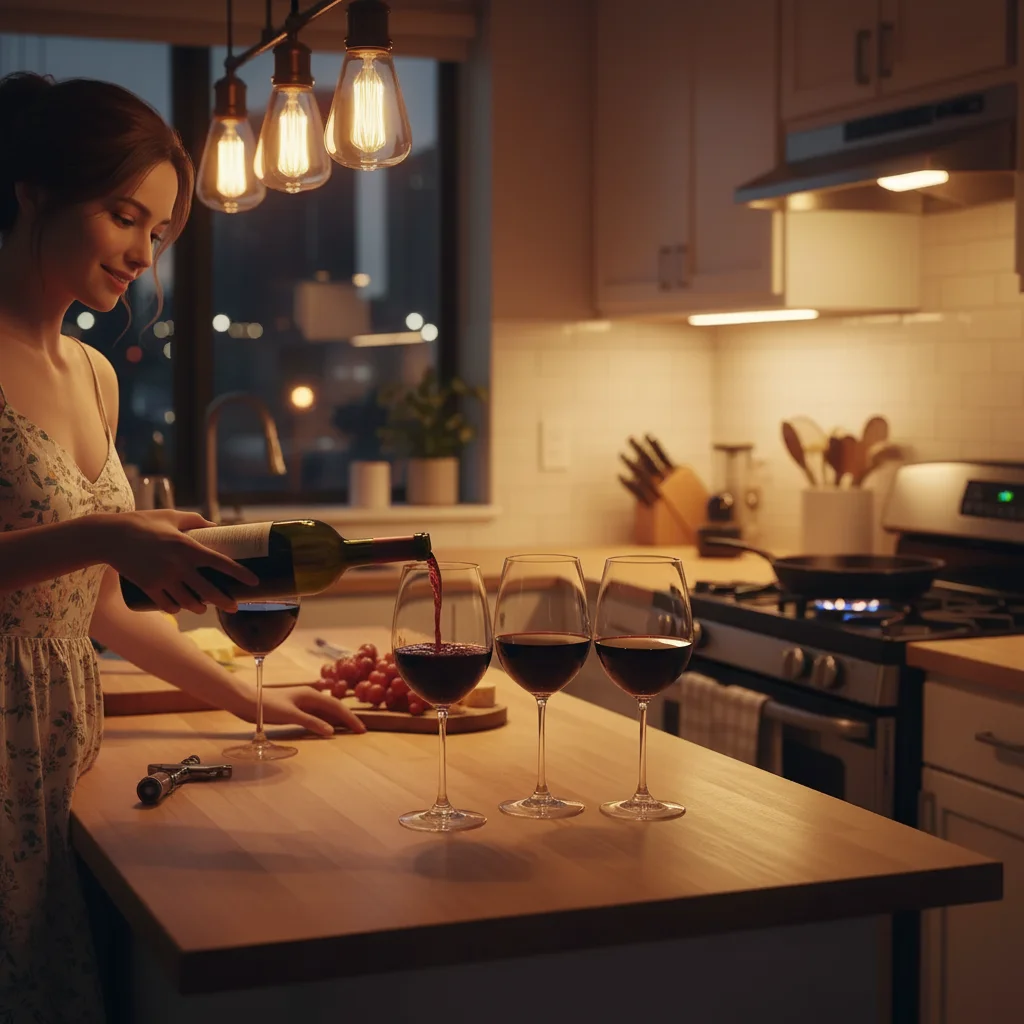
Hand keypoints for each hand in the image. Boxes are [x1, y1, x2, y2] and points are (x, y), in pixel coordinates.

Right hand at [96, 510, 258, 614]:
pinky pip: (168, 605)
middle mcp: (178, 565)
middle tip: (235, 607)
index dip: (239, 573)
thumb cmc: (144, 522)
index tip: (253, 582)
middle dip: (224, 601)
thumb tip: (216, 526)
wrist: (110, 536)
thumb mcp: (172, 516)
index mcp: (187, 547)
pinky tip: (180, 608)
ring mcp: (163, 579)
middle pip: (208, 590)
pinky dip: (176, 608)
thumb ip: (196, 521)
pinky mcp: (148, 587)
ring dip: (199, 607)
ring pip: (188, 602)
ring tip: (204, 606)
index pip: (220, 562)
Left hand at [255, 685, 367, 736]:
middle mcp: (310, 696)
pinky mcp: (297, 709)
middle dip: (348, 718)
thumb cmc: (268, 706)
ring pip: (326, 711)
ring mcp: (303, 702)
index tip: (361, 729)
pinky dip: (326, 722)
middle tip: (360, 731)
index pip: (337, 706)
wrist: (248, 701)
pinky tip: (328, 728)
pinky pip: (317, 715)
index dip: (350, 718)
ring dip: (338, 720)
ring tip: (349, 730)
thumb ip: (311, 722)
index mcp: (311, 695)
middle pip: (334, 707)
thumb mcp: (291, 715)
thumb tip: (331, 731)